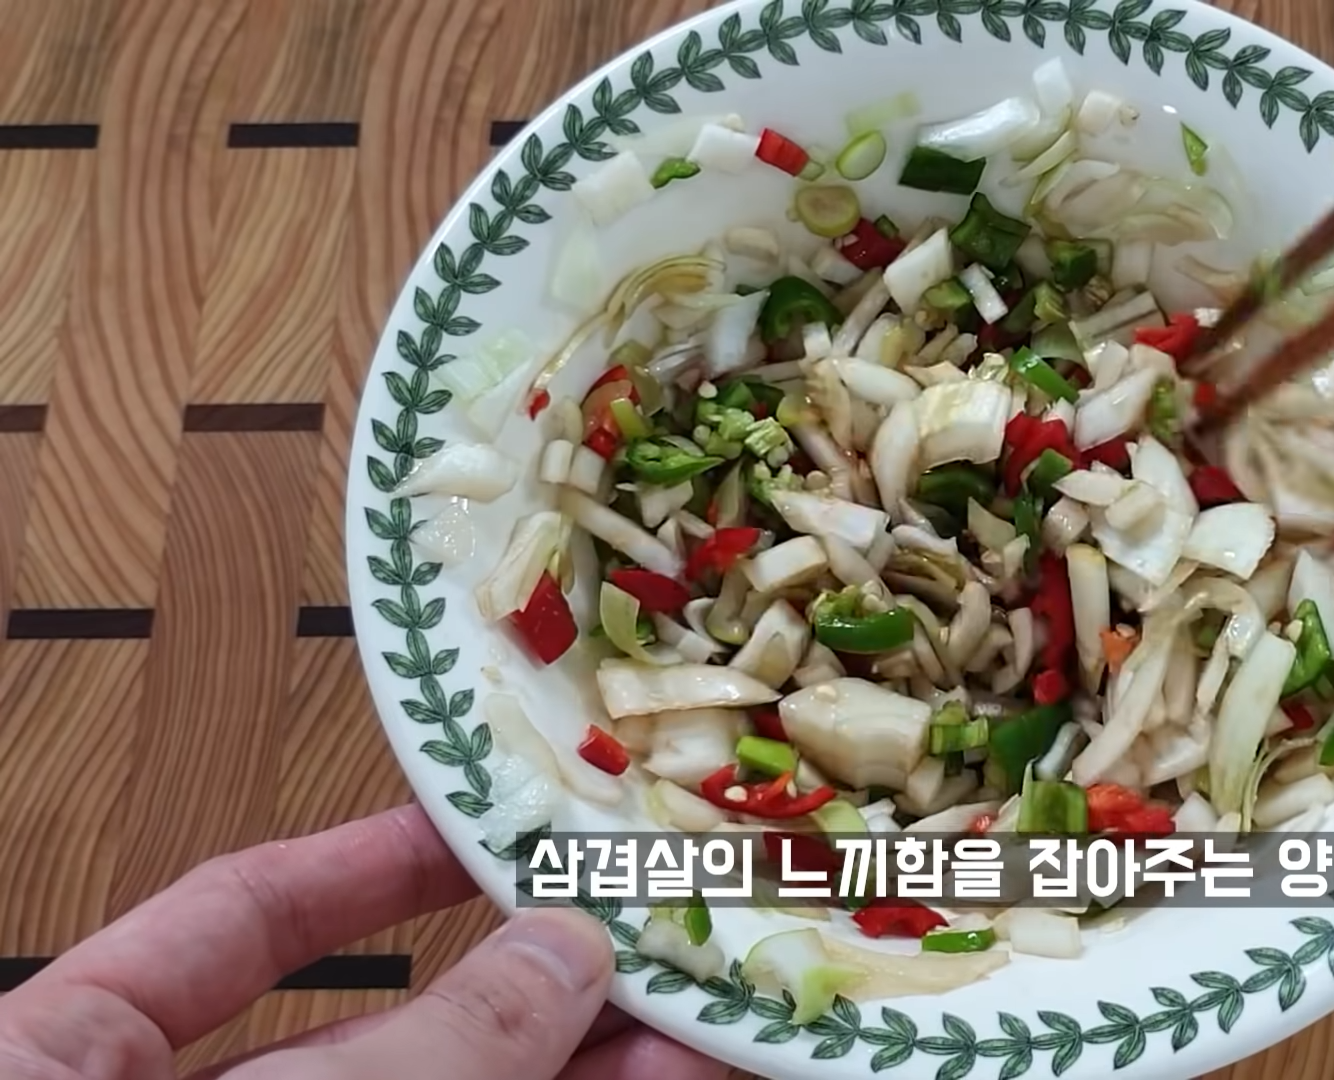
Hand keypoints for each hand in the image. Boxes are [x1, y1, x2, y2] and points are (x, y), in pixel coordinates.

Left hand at [0, 805, 728, 1079]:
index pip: (234, 922)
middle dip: (535, 987)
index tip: (493, 818)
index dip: (372, 860)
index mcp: (65, 1060)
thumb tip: (565, 951)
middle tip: (664, 933)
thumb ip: (428, 1042)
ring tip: (712, 1023)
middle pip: (381, 1038)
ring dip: (593, 1068)